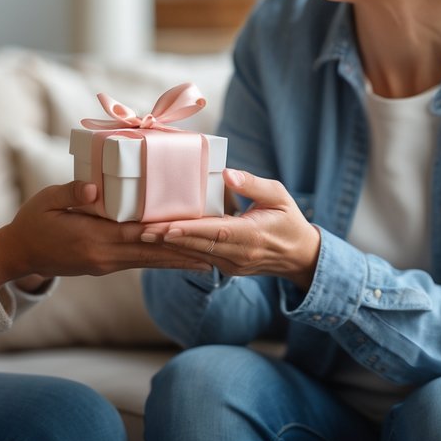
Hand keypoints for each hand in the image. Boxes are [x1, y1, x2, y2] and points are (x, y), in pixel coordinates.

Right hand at [0, 181, 213, 289]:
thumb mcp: (46, 200)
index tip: (195, 228)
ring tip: (210, 259)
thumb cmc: (32, 222)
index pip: (138, 233)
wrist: (18, 255)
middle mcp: (105, 256)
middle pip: (153, 252)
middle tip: (218, 248)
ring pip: (150, 260)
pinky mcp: (107, 265)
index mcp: (93, 238)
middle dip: (186, 250)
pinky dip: (163, 260)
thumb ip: (71, 193)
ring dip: (180, 259)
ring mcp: (107, 263)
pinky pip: (140, 262)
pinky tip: (181, 259)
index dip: (167, 231)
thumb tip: (94, 188)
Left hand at [140, 168, 320, 288]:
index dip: (190, 230)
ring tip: (143, 234)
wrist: (300, 256)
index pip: (216, 233)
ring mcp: (232, 265)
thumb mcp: (279, 196)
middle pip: (198, 246)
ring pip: (196, 254)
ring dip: (170, 245)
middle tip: (141, 229)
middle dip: (168, 238)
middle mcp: (239, 255)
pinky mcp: (227, 268)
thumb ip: (252, 184)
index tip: (166, 226)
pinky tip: (162, 241)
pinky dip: (181, 249)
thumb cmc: (289, 220)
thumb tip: (226, 173)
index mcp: (252, 236)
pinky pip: (200, 258)